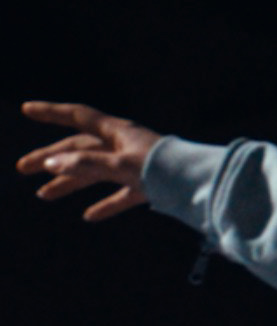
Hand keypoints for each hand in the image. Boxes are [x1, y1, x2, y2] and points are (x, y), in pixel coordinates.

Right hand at [17, 101, 162, 221]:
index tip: (27, 109)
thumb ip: (88, 163)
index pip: (77, 116)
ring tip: (44, 195)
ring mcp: (134, 166)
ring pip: (95, 172)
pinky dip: (106, 204)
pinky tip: (90, 216)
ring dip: (70, 183)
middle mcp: (123, 145)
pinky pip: (121, 195)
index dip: (51, 112)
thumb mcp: (121, 165)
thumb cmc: (165, 168)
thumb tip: (53, 163)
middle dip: (51, 157)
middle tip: (23, 168)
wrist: (204, 186)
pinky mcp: (148, 187)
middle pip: (79, 148)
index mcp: (117, 131)